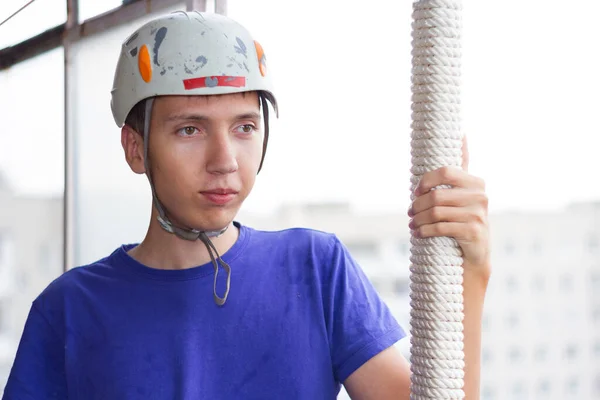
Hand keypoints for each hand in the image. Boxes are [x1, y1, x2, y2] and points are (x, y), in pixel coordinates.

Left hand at [408, 136, 490, 279]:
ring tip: (412, 223)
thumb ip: (459, 170)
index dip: (427, 180)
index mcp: (475, 182)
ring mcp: (479, 214)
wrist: (474, 254)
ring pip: (437, 212)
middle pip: (437, 195)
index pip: (446, 171)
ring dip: (419, 219)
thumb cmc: (461, 220)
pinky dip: (425, 230)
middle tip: (410, 212)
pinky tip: (419, 233)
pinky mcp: (474, 232)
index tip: (416, 190)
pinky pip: (441, 227)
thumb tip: (462, 133)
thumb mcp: (461, 194)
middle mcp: (480, 196)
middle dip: (418, 205)